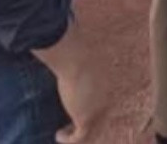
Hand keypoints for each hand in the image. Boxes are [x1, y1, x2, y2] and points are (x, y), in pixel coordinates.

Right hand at [33, 22, 106, 143]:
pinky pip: (79, 137)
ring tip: (62, 134)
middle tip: (70, 128)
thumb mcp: (80, 52)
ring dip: (76, 135)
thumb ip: (78, 50)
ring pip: (91, 132)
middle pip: (100, 120)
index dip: (91, 110)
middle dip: (85, 126)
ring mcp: (98, 111)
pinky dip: (69, 139)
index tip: (76, 112)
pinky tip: (58, 135)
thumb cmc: (76, 51)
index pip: (103, 102)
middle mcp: (106, 99)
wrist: (76, 57)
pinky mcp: (86, 120)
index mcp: (108, 84)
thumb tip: (70, 33)